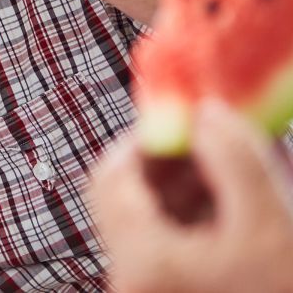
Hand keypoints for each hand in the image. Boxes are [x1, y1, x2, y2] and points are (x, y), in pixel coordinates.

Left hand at [90, 101, 292, 292]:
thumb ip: (234, 156)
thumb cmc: (287, 291)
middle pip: (129, 200)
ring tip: (236, 171)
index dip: (144, 138)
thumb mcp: (272, 223)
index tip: (185, 119)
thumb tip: (205, 112)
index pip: (112, 177)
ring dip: (187, 191)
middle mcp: (132, 283)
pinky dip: (198, 223)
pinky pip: (171, 250)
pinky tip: (240, 212)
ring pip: (151, 224)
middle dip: (170, 164)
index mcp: (142, 262)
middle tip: (213, 141)